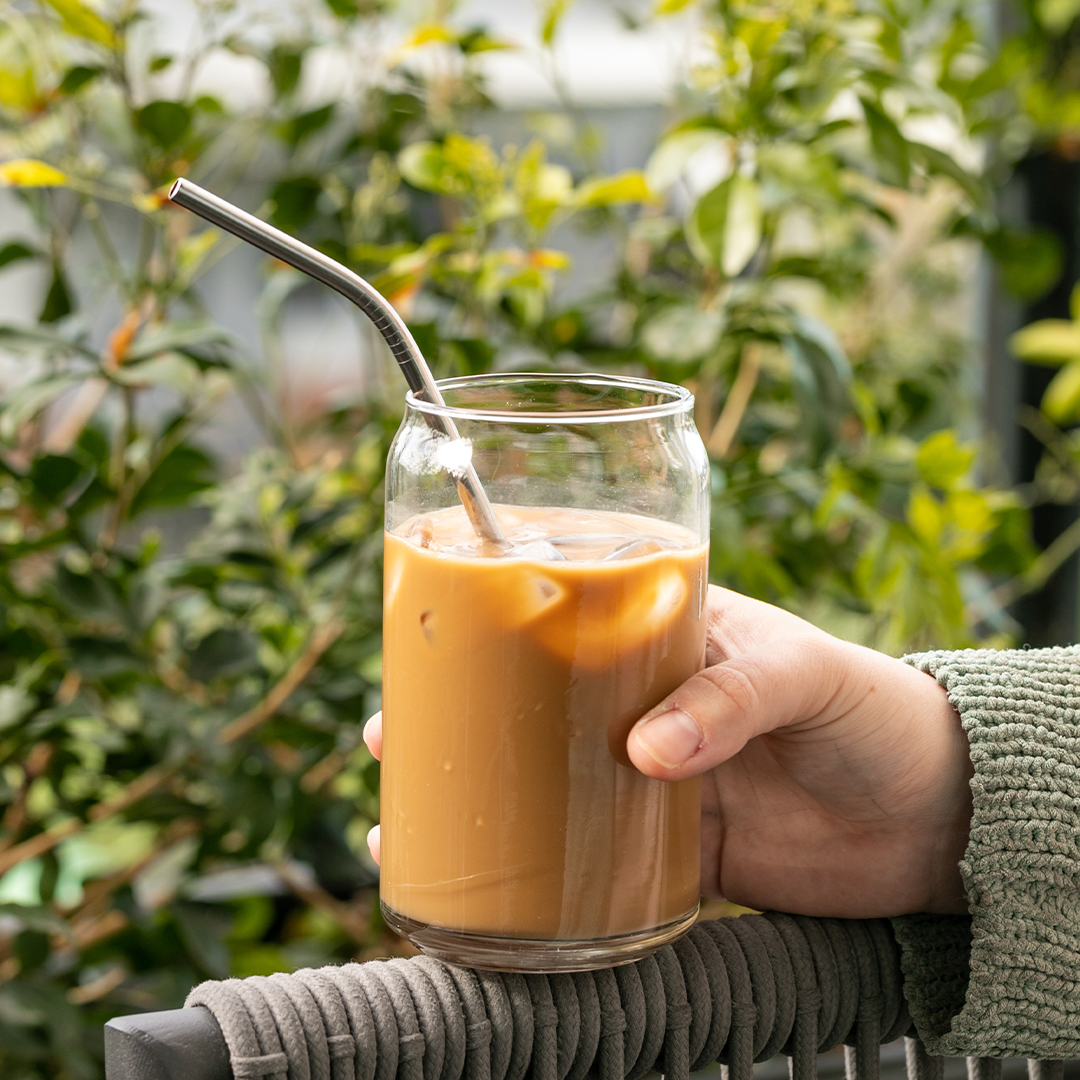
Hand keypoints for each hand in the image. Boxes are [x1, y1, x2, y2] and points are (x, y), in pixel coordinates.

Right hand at [364, 585, 971, 917]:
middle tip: (394, 734)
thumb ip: (731, 699)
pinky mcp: (671, 844)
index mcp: (669, 631)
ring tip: (412, 817)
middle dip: (461, 712)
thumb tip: (645, 755)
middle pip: (533, 699)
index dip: (492, 615)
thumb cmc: (872, 710)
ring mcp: (651, 775)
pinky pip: (591, 856)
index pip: (566, 607)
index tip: (429, 628)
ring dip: (482, 793)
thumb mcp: (804, 675)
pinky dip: (539, 870)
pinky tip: (491, 881)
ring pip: (547, 779)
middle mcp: (645, 700)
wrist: (931, 815)